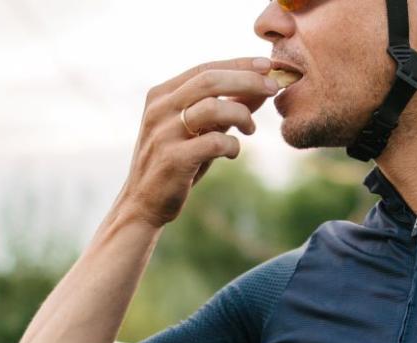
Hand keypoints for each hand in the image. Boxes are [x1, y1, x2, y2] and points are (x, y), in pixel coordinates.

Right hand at [115, 57, 278, 227]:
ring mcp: (164, 133)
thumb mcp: (200, 129)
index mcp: (161, 95)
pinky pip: (214, 142)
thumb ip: (227, 106)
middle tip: (273, 88)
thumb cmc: (177, 162)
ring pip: (213, 107)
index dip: (239, 64)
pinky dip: (232, 144)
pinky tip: (233, 151)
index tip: (268, 65)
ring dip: (242, 114)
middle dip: (247, 80)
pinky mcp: (173, 159)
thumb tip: (264, 85)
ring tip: (249, 128)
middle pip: (210, 80)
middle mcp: (159, 109)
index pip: (205, 68)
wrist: (143, 203)